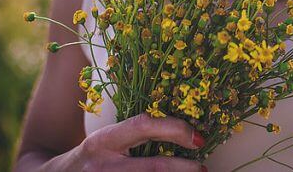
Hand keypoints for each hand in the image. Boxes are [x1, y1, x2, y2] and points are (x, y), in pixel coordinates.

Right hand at [75, 113, 206, 170]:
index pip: (144, 125)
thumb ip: (134, 135)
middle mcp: (103, 165)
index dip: (174, 129)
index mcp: (104, 140)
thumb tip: (180, 131)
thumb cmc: (90, 157)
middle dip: (183, 168)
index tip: (197, 137)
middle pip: (154, 168)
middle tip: (201, 168)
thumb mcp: (106, 140)